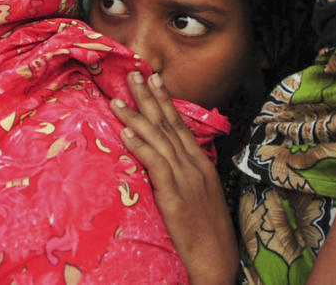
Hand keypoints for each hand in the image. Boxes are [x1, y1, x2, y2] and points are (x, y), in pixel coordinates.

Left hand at [111, 73, 237, 284]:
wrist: (217, 262)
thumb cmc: (207, 235)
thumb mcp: (199, 199)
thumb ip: (183, 177)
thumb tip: (163, 164)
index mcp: (201, 165)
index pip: (180, 125)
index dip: (165, 101)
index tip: (154, 79)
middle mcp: (194, 166)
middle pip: (168, 124)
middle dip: (149, 97)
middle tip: (133, 72)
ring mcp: (186, 180)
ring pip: (158, 140)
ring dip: (136, 117)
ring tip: (118, 99)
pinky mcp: (176, 196)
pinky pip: (156, 165)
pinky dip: (141, 146)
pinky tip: (126, 133)